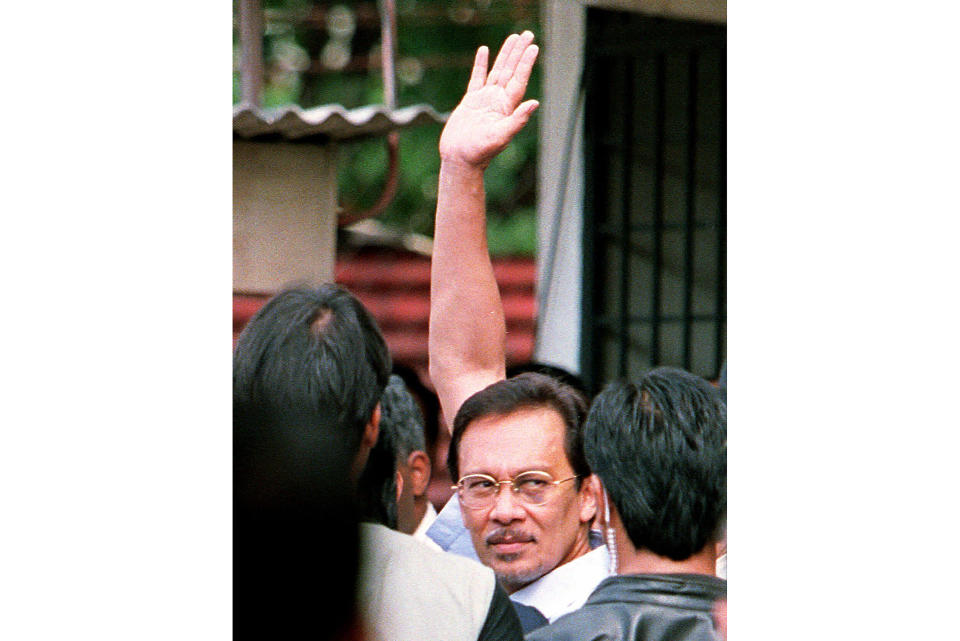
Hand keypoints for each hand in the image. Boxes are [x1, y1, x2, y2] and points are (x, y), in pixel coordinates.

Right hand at [438, 31, 539, 167]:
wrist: (460, 159)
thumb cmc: (480, 152)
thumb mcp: (501, 136)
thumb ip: (518, 119)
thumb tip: (535, 103)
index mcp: (506, 107)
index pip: (519, 79)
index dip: (526, 63)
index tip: (533, 47)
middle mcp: (498, 101)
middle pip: (511, 70)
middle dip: (519, 52)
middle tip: (527, 34)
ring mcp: (484, 100)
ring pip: (497, 71)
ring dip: (505, 55)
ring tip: (512, 38)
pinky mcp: (470, 101)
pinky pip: (477, 78)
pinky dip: (481, 64)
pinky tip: (484, 51)